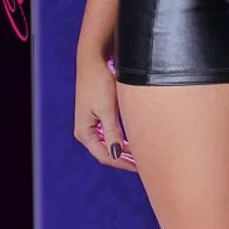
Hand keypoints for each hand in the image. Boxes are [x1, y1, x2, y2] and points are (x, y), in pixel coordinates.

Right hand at [74, 52, 137, 171]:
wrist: (94, 60)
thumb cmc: (100, 82)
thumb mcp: (107, 109)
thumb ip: (112, 133)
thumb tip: (116, 154)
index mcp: (84, 132)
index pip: (105, 156)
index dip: (122, 164)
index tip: (139, 167)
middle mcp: (85, 131)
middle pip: (106, 152)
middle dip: (123, 160)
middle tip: (143, 164)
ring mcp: (91, 123)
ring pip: (108, 144)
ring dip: (123, 151)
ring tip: (140, 155)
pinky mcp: (97, 115)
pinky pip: (109, 134)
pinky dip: (120, 140)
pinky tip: (132, 142)